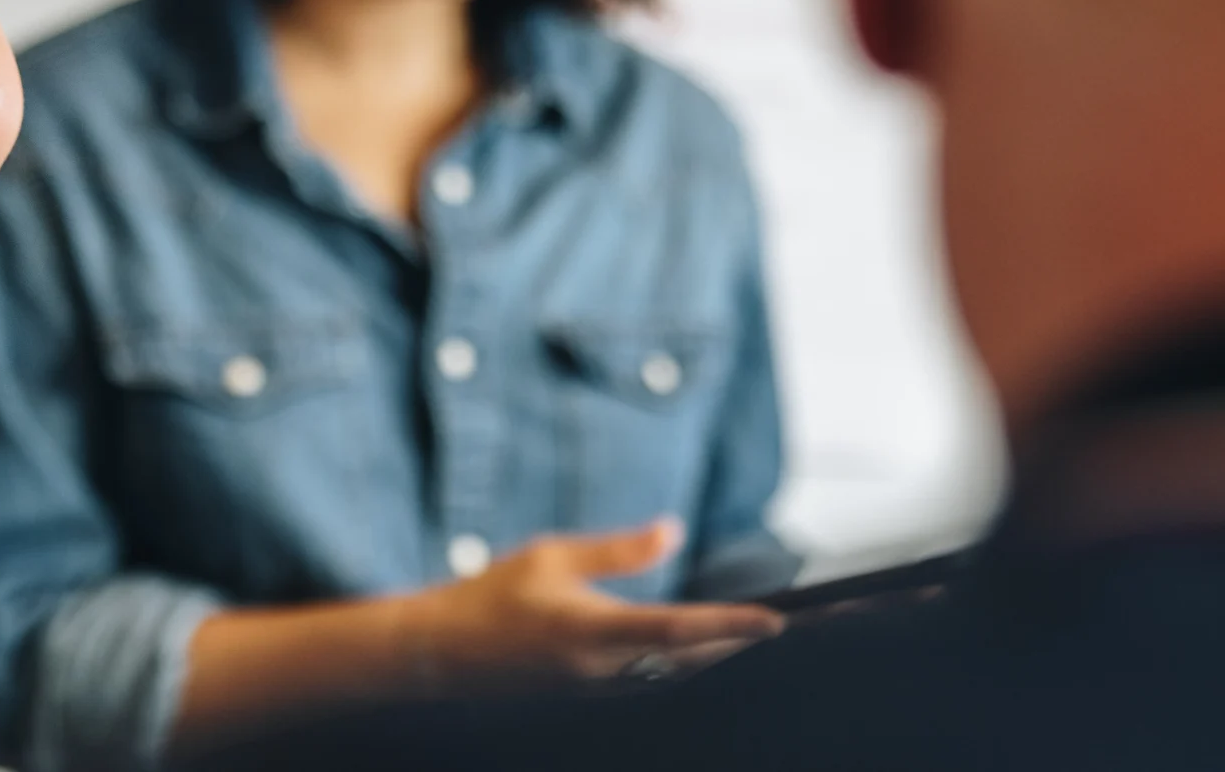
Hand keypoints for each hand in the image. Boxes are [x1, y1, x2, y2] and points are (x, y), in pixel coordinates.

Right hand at [390, 518, 785, 696]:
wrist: (441, 653)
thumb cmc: (492, 596)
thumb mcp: (552, 556)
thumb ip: (618, 551)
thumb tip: (674, 531)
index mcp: (592, 630)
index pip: (681, 630)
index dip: (733, 627)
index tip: (776, 620)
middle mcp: (601, 668)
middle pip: (690, 661)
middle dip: (737, 645)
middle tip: (783, 626)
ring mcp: (595, 688)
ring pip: (673, 676)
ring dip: (713, 658)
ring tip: (751, 636)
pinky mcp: (588, 694)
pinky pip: (650, 682)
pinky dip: (681, 665)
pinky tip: (696, 651)